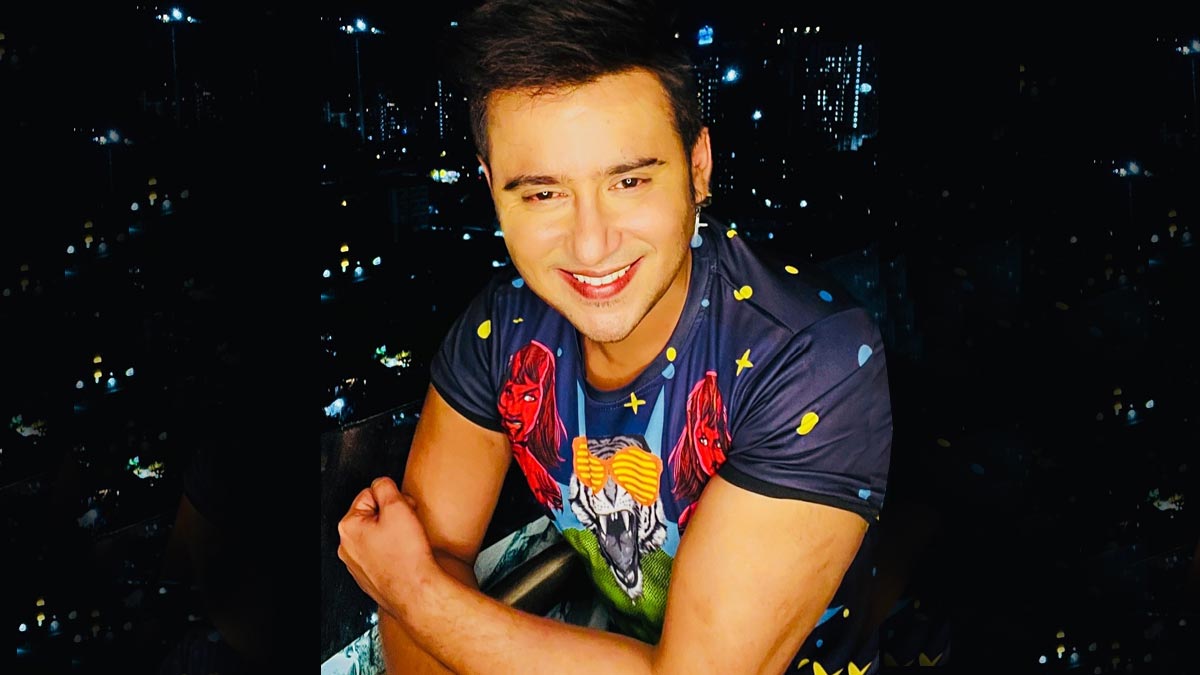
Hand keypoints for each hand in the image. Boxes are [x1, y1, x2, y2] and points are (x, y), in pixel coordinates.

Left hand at [337, 476, 437, 617]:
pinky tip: (405, 558)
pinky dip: (394, 554)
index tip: (405, 509)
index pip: (370, 495)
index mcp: (348, 527)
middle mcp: (347, 548)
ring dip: (394, 535)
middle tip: (408, 526)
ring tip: (408, 544)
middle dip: (393, 516)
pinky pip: (382, 556)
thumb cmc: (407, 557)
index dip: (393, 499)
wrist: (417, 594)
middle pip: (372, 516)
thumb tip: (382, 484)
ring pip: (377, 536)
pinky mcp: (370, 579)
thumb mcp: (398, 507)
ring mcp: (357, 566)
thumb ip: (385, 486)